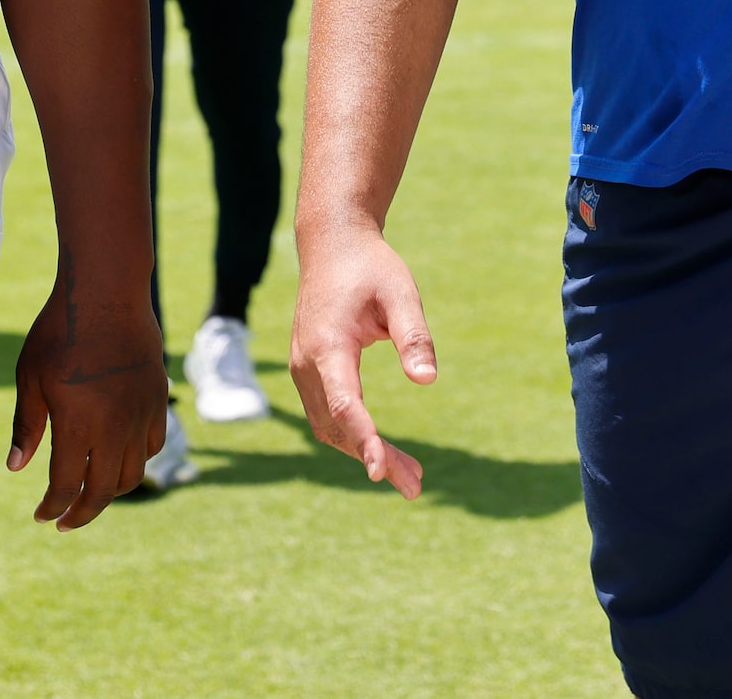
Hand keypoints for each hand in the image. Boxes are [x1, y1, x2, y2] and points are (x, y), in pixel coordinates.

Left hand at [6, 265, 162, 529]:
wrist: (107, 291)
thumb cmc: (59, 331)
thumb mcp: (31, 377)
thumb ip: (26, 426)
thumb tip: (16, 468)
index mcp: (79, 426)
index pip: (66, 486)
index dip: (52, 508)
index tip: (42, 516)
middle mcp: (115, 427)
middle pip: (103, 491)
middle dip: (82, 513)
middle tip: (65, 521)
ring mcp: (141, 414)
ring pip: (133, 473)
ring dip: (110, 491)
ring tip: (91, 492)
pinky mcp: (157, 398)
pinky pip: (153, 444)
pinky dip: (136, 460)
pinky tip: (118, 457)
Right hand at [288, 219, 434, 497]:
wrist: (331, 246)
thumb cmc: (370, 267)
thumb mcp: (400, 293)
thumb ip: (414, 335)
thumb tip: (428, 380)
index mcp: (327, 344)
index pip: (344, 403)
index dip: (364, 439)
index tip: (381, 471)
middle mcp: (307, 363)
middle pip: (337, 425)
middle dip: (375, 457)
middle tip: (416, 486)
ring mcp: (303, 370)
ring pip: (329, 427)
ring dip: (365, 452)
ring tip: (411, 477)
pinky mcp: (309, 372)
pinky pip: (327, 416)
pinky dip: (353, 437)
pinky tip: (383, 450)